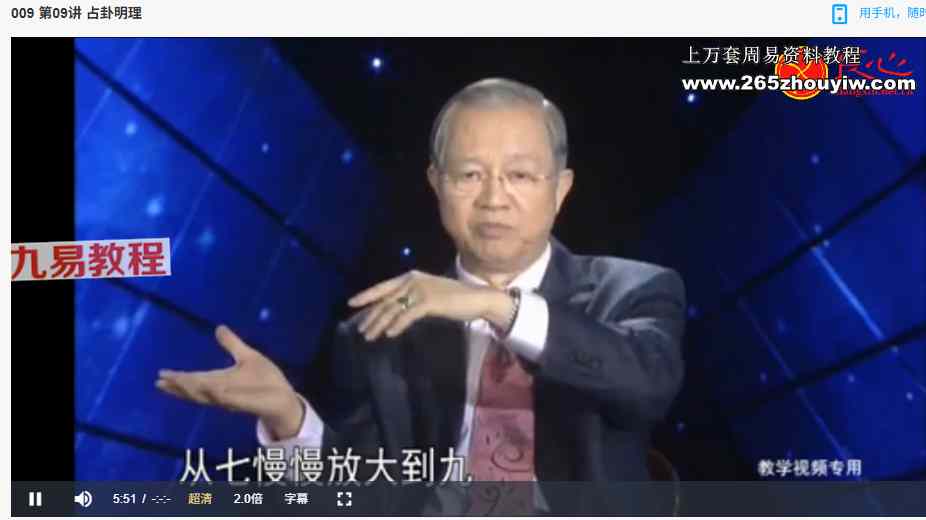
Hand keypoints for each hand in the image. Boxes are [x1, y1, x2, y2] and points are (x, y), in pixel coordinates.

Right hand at [155, 325, 304, 439]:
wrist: (284, 396)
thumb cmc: (265, 380)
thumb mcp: (247, 356)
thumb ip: (231, 344)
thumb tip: (218, 327)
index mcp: (220, 381)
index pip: (195, 379)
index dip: (179, 378)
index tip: (160, 375)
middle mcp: (222, 392)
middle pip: (196, 390)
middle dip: (179, 386)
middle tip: (160, 382)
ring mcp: (233, 399)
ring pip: (208, 396)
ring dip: (193, 391)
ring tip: (177, 384)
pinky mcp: (247, 403)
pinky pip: (230, 401)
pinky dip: (219, 396)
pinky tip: (210, 390)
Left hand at [348, 270, 512, 341]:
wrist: (477, 299)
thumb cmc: (454, 299)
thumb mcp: (428, 294)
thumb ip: (411, 299)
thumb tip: (392, 312)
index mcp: (411, 277)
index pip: (383, 287)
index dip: (366, 295)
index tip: (351, 303)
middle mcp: (413, 280)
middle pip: (386, 300)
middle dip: (370, 316)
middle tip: (360, 330)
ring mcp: (421, 290)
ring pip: (393, 309)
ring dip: (379, 324)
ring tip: (370, 336)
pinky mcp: (429, 302)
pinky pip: (408, 315)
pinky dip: (397, 325)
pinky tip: (390, 334)